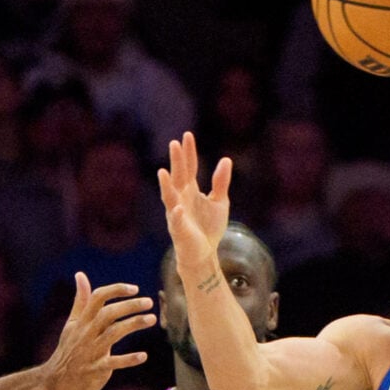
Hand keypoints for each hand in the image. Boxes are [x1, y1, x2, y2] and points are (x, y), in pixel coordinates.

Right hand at [40, 275, 155, 389]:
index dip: (116, 290)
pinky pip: (113, 363)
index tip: (135, 289)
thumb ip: (80, 300)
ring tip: (151, 319)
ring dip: (133, 325)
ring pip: (113, 334)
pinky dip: (128, 359)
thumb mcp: (72, 324)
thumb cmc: (68, 350)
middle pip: (108, 313)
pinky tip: (143, 356)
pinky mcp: (95, 370)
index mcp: (81, 321)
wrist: (54, 382)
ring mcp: (90, 351)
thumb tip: (80, 275)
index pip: (98, 297)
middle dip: (129, 306)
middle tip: (149, 302)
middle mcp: (86, 333)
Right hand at [156, 133, 231, 284]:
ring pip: (170, 197)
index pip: (189, 167)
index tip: (187, 135)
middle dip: (176, 161)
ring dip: (166, 185)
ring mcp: (177, 213)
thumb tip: (226, 160)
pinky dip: (177, 215)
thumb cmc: (208, 228)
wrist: (204, 254)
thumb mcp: (220, 202)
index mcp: (190, 190)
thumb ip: (221, 182)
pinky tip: (178, 208)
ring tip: (163, 172)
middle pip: (178, 176)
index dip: (188, 152)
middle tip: (175, 144)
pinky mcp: (179, 230)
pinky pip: (177, 221)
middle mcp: (180, 198)